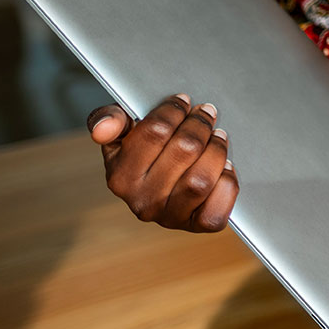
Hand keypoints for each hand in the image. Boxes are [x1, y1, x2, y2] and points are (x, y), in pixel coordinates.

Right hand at [88, 93, 238, 231]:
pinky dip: (227, 184)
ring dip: (216, 150)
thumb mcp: (121, 133)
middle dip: (200, 124)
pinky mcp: (196, 226)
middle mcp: (142, 201)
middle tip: (206, 113)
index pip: (155, 131)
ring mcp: (170, 217)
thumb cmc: (144, 153)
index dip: (175, 109)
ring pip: (201, 179)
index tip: (183, 101)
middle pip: (185, 150)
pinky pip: (216, 209)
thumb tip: (102, 128)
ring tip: (217, 136)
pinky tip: (223, 168)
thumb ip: (108, 120)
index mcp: (120, 177)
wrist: (162, 187)